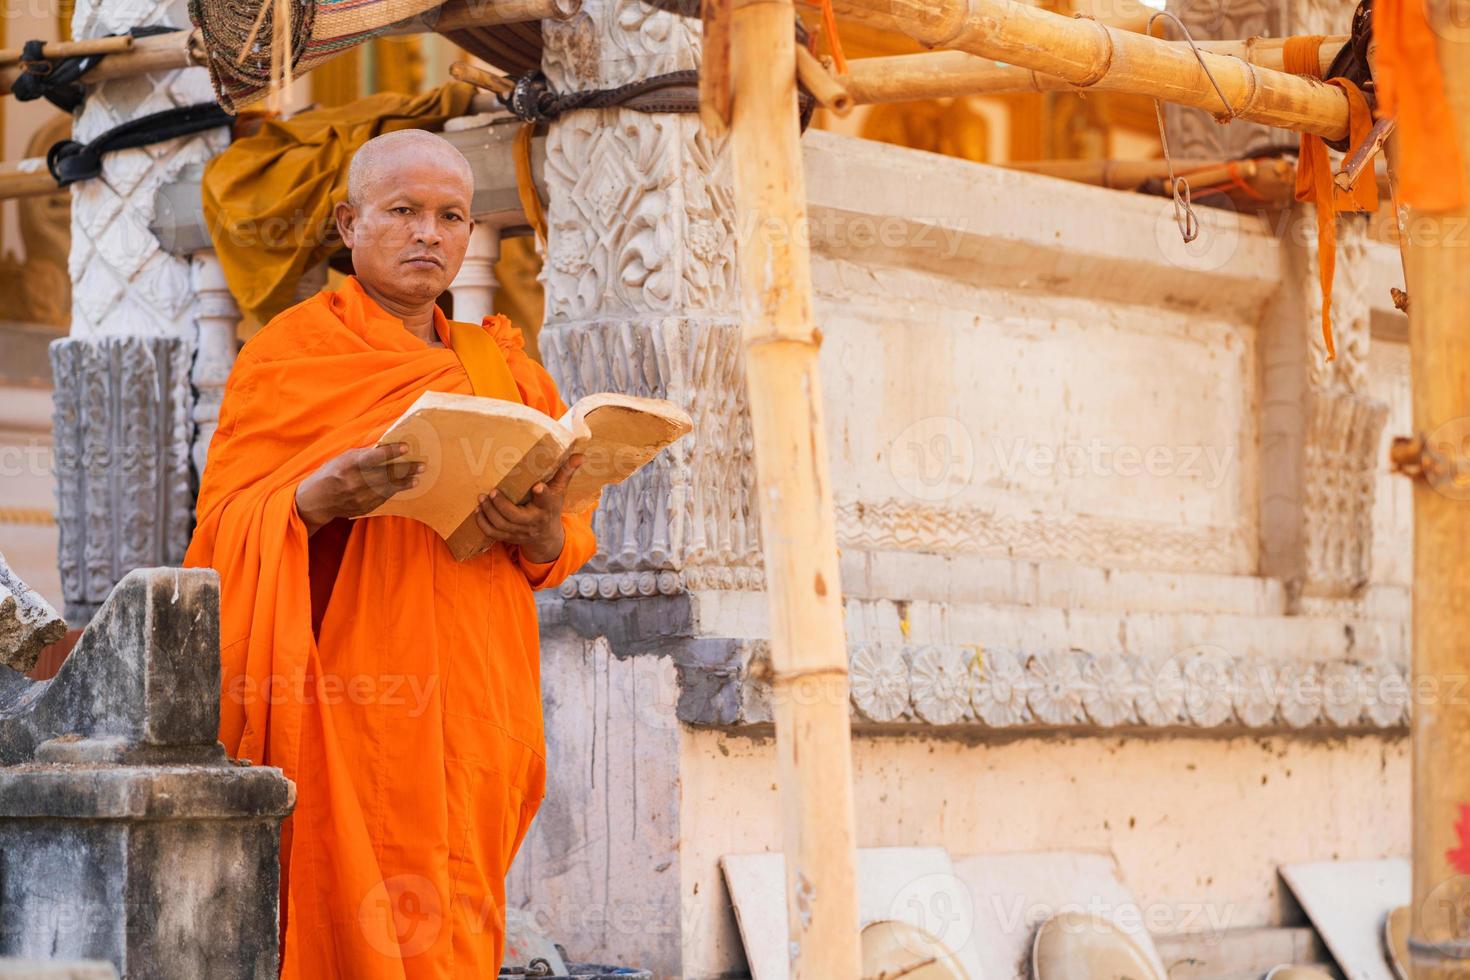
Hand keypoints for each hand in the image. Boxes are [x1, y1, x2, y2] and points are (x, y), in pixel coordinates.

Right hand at [294, 443, 423, 535]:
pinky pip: (383, 497)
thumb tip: (386, 446)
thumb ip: (363, 454)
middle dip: (406, 469)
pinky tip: (404, 485)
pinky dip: (394, 490)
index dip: (390, 452)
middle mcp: (355, 481)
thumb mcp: (342, 458)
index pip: (374, 457)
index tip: (405, 447)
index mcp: (349, 465)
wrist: (317, 500)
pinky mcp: (364, 507)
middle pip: (386, 474)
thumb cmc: (330, 473)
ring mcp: (360, 497)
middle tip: (422, 464)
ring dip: (405, 482)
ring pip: (388, 487)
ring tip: (417, 476)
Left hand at [469, 455, 582, 562]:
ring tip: (482, 498)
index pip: (547, 501)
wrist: (546, 537)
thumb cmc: (551, 508)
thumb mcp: (560, 491)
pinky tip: (478, 510)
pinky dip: (483, 523)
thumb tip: (579, 455)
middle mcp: (533, 522)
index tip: (538, 486)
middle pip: (515, 517)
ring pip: (501, 525)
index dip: (542, 494)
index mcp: (547, 508)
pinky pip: (493, 534)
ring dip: (489, 512)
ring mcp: (520, 532)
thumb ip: (565, 473)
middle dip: (502, 505)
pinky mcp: (509, 537)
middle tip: (493, 491)